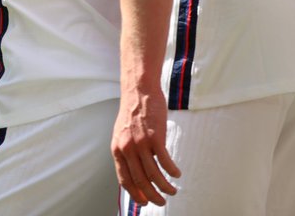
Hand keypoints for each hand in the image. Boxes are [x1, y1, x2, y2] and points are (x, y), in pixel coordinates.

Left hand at [112, 84, 180, 206]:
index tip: (144, 203)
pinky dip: (172, 172)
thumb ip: (126, 152)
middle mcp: (127, 149)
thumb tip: (134, 171)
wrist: (139, 91)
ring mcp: (140, 144)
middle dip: (152, 196)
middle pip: (140, 181)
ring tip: (173, 191)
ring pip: (154, 175)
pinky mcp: (155, 138)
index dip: (135, 194)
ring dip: (165, 187)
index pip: (124, 179)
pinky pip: (165, 162)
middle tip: (162, 202)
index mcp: (117, 150)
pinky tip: (177, 174)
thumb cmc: (132, 114)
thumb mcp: (122, 134)